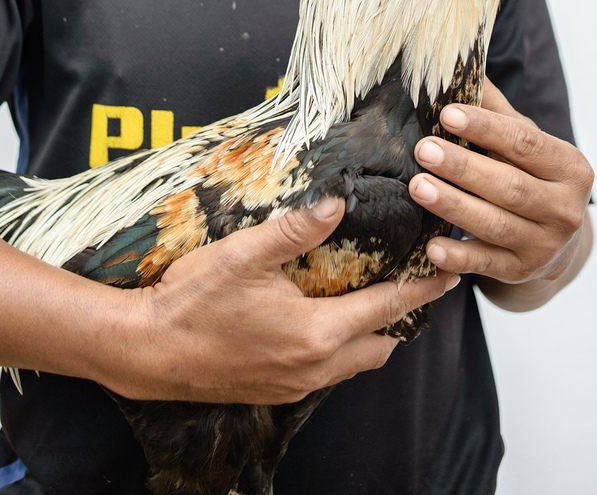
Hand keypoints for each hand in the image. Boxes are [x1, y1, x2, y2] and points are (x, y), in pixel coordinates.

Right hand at [112, 197, 454, 402]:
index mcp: (317, 332)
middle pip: (380, 345)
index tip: (449, 271)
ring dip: (369, 335)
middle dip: (400, 317)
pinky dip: (340, 349)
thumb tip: (338, 203)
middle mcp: (314, 366)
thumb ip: (296, 229)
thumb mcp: (245, 253)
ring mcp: (295, 385)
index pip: (387, 308)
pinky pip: (326, 373)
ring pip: (354, 364)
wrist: (147, 351)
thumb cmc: (193, 301)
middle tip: (411, 283)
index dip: (421, 288)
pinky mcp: (275, 392)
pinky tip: (323, 321)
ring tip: (371, 298)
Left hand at [409, 79, 592, 303]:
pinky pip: (486, 265)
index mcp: (570, 167)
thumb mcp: (524, 142)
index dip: (486, 128)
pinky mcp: (522, 272)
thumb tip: (460, 62)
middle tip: (423, 149)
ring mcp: (545, 245)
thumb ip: (496, 109)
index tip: (448, 114)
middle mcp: (565, 209)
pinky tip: (431, 246)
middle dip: (464, 167)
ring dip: (454, 205)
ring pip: (496, 225)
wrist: (557, 242)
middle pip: (510, 186)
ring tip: (417, 186)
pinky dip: (459, 256)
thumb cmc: (531, 176)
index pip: (526, 144)